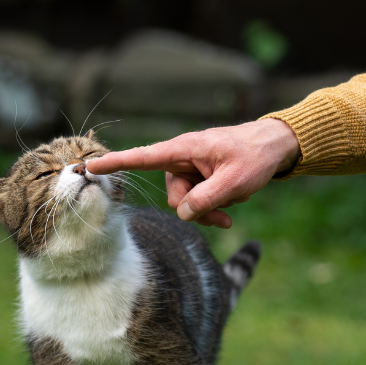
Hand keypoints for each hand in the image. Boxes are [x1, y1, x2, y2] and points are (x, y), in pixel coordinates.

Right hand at [85, 119, 300, 227]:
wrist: (276, 146)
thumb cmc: (256, 156)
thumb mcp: (235, 181)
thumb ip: (206, 200)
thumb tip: (182, 213)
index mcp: (184, 149)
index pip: (142, 158)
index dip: (116, 164)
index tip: (89, 166)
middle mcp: (182, 158)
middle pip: (175, 196)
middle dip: (198, 210)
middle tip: (225, 217)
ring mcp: (191, 168)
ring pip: (188, 202)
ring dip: (212, 209)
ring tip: (236, 201)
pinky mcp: (201, 176)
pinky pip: (200, 199)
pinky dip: (218, 203)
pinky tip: (237, 195)